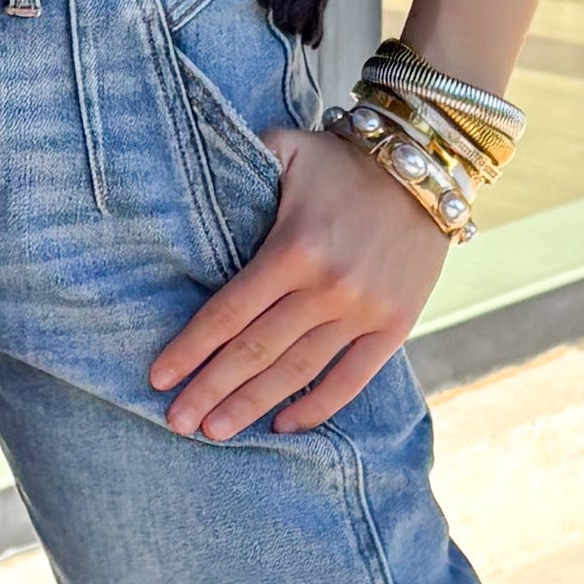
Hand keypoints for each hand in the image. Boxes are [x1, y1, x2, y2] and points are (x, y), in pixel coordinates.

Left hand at [147, 123, 447, 441]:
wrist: (426, 170)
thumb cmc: (341, 160)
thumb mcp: (284, 150)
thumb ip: (239, 169)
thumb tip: (188, 196)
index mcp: (294, 248)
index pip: (229, 312)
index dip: (190, 349)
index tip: (158, 378)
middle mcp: (328, 287)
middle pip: (255, 352)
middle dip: (210, 390)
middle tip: (176, 423)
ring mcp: (364, 311)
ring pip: (297, 371)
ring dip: (252, 406)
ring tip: (215, 432)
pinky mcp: (395, 325)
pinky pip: (352, 378)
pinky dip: (317, 407)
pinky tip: (282, 425)